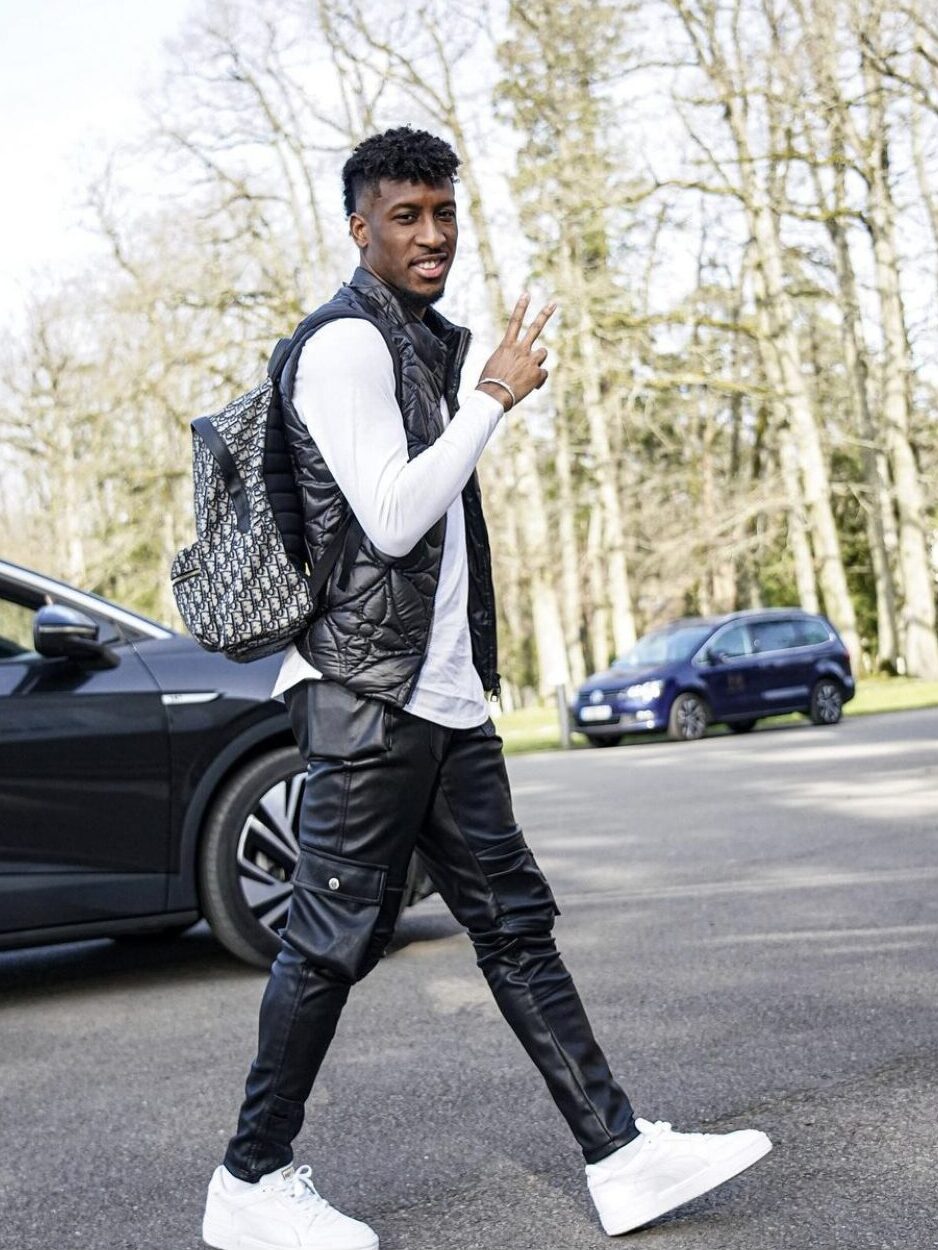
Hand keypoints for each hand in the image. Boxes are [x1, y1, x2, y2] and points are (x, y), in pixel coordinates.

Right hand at [476, 293, 556, 410]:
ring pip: (543, 353)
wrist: (494, 395)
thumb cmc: (489, 383)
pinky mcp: (537, 373)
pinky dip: (539, 380)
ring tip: (528, 371)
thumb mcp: (494, 364)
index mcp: (507, 346)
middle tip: (553, 303)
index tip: (526, 294)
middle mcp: (520, 349)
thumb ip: (508, 358)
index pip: (514, 321)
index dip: (521, 307)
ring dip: (538, 360)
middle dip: (545, 314)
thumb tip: (515, 363)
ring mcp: (530, 360)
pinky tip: (530, 386)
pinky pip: (543, 374)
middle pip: (535, 328)